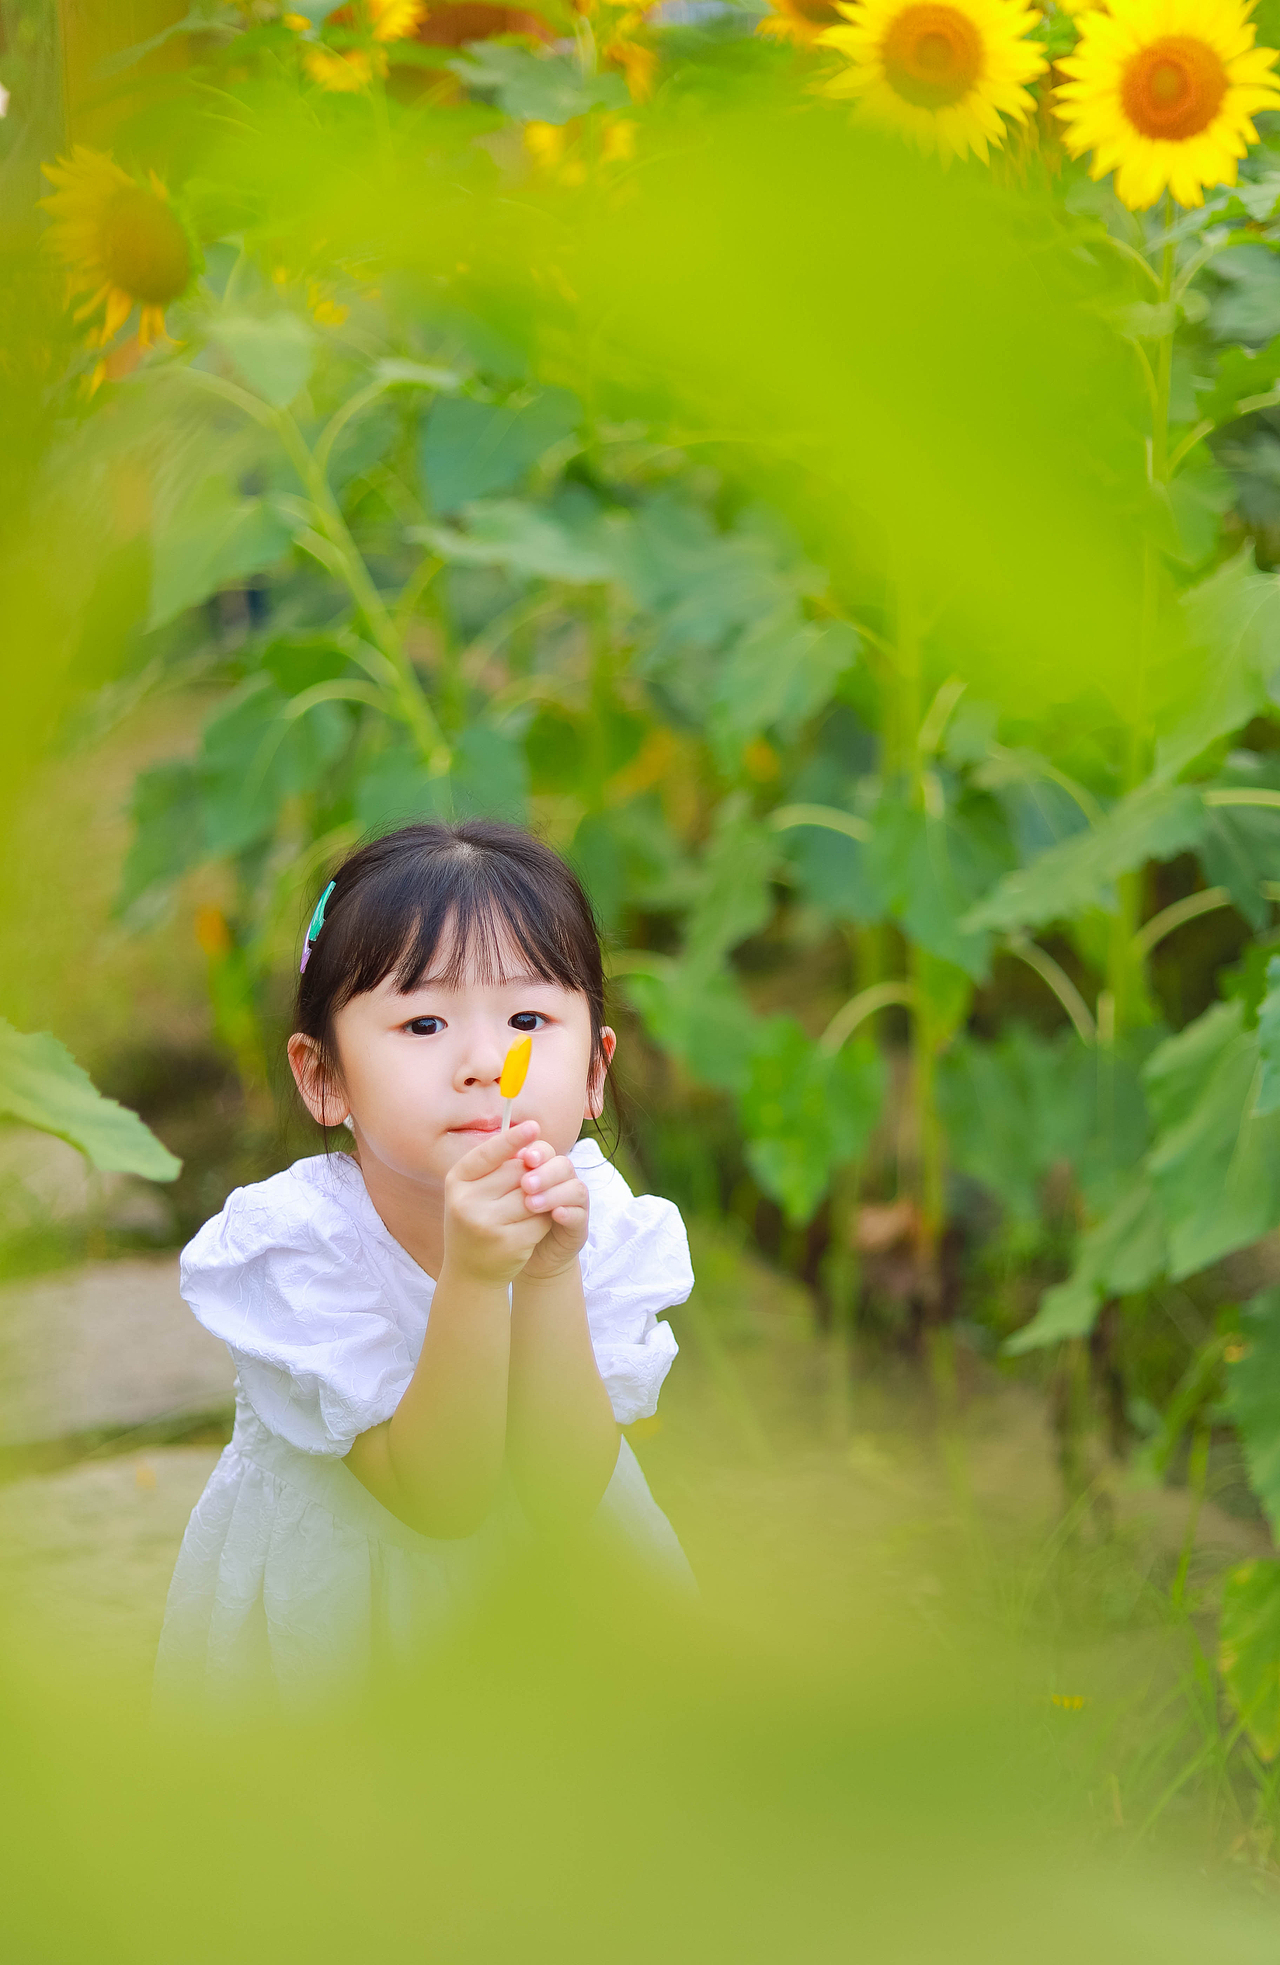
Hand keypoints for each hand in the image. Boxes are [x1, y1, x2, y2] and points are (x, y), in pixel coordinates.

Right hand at [442, 1120, 553, 1285]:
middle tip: (531, 1184)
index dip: (512, 1139)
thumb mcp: (472, 1192)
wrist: (470, 1272)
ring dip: (541, 1197)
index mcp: (456, 1182)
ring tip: (533, 1204)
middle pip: (517, 1172)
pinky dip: (545, 1219)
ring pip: (533, 1195)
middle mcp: (466, 1202)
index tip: (534, 1126)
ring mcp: (486, 1224)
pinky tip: (534, 1225)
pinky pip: (541, 1219)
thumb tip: (529, 1142)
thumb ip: (494, 1167)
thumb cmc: (474, 1222)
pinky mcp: (508, 1243)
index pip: (487, 1153)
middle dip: (532, 1174)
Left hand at [513, 1137, 589, 1280]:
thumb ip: (499, 1179)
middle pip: (561, 1164)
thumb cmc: (503, 1224)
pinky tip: (556, 1215)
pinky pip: (579, 1214)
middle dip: (543, 1172)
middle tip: (526, 1184)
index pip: (542, 1150)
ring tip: (532, 1204)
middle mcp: (559, 1180)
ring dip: (553, 1193)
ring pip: (574, 1187)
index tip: (524, 1156)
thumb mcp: (496, 1200)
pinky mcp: (578, 1225)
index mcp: (540, 1167)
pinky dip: (568, 1212)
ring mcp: (572, 1202)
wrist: (519, 1259)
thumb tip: (502, 1159)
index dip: (536, 1150)